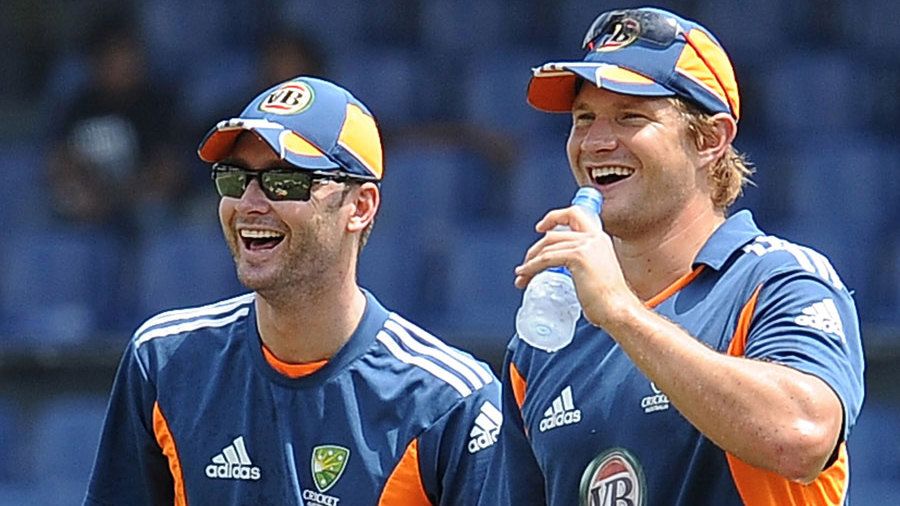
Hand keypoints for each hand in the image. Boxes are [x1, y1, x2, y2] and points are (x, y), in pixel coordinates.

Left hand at [514, 205, 637, 326]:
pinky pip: (546, 259)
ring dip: (530, 261)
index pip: (574, 214)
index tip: (540, 228)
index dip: (554, 217)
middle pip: (553, 234)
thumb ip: (582, 262)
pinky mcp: (578, 257)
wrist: (618, 309)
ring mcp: (586, 246)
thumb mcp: (596, 271)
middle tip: (525, 264)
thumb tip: (561, 267)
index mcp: (599, 238)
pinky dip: (531, 267)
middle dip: (535, 250)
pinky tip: (524, 275)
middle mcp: (593, 238)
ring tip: (522, 276)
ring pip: (547, 247)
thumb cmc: (607, 300)